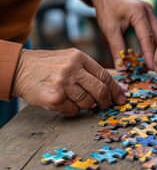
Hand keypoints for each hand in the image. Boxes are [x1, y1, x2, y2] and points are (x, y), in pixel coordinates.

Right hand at [11, 48, 125, 115]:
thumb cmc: (49, 66)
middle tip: (104, 106)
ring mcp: (63, 84)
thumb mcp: (70, 59)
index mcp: (80, 58)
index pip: (105, 77)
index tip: (121, 99)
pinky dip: (72, 110)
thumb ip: (89, 71)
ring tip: (74, 98)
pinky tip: (63, 102)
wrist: (20, 69)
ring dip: (85, 105)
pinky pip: (73, 111)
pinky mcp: (54, 98)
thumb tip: (111, 89)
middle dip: (105, 102)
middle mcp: (72, 69)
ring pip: (88, 103)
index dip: (116, 91)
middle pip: (100, 91)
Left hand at [88, 0, 156, 69]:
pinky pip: (155, 32)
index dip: (150, 55)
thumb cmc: (106, 7)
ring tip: (152, 65)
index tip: (151, 68)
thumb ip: (116, 48)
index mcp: (139, 13)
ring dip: (156, 50)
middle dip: (156, 54)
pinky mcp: (149, 16)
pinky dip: (153, 44)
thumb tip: (121, 68)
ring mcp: (151, 13)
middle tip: (153, 70)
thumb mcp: (109, 29)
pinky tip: (150, 55)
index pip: (147, 38)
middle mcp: (148, 12)